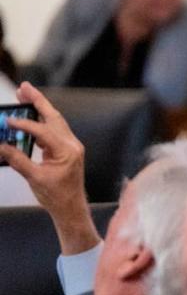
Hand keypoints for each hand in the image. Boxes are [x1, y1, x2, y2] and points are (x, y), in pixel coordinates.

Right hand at [0, 82, 97, 253]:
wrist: (71, 208)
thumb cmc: (56, 196)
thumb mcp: (34, 178)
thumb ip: (18, 160)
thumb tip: (2, 145)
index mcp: (67, 151)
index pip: (44, 131)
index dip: (25, 124)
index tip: (9, 119)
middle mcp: (72, 145)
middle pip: (54, 117)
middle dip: (38, 101)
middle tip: (24, 87)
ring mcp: (71, 146)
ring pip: (55, 121)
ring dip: (40, 108)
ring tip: (25, 95)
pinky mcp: (67, 149)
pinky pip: (54, 130)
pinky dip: (42, 121)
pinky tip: (31, 115)